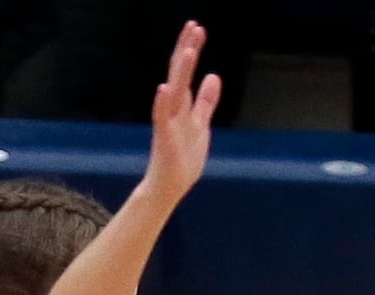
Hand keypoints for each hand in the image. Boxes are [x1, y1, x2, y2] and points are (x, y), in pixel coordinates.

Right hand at [141, 21, 220, 209]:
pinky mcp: (163, 140)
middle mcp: (174, 110)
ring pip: (174, 92)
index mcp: (183, 106)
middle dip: (186, 50)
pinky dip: (162, 103)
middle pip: (179, 74)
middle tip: (193, 26)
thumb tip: (213, 76)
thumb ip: (206, 102)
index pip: (186, 72)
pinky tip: (164, 88)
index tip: (198, 28)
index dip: (191, 49)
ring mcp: (168, 124)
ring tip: (188, 50)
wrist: (168, 189)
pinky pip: (161, 119)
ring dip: (180, 71)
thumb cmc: (182, 160)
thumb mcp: (200, 126)